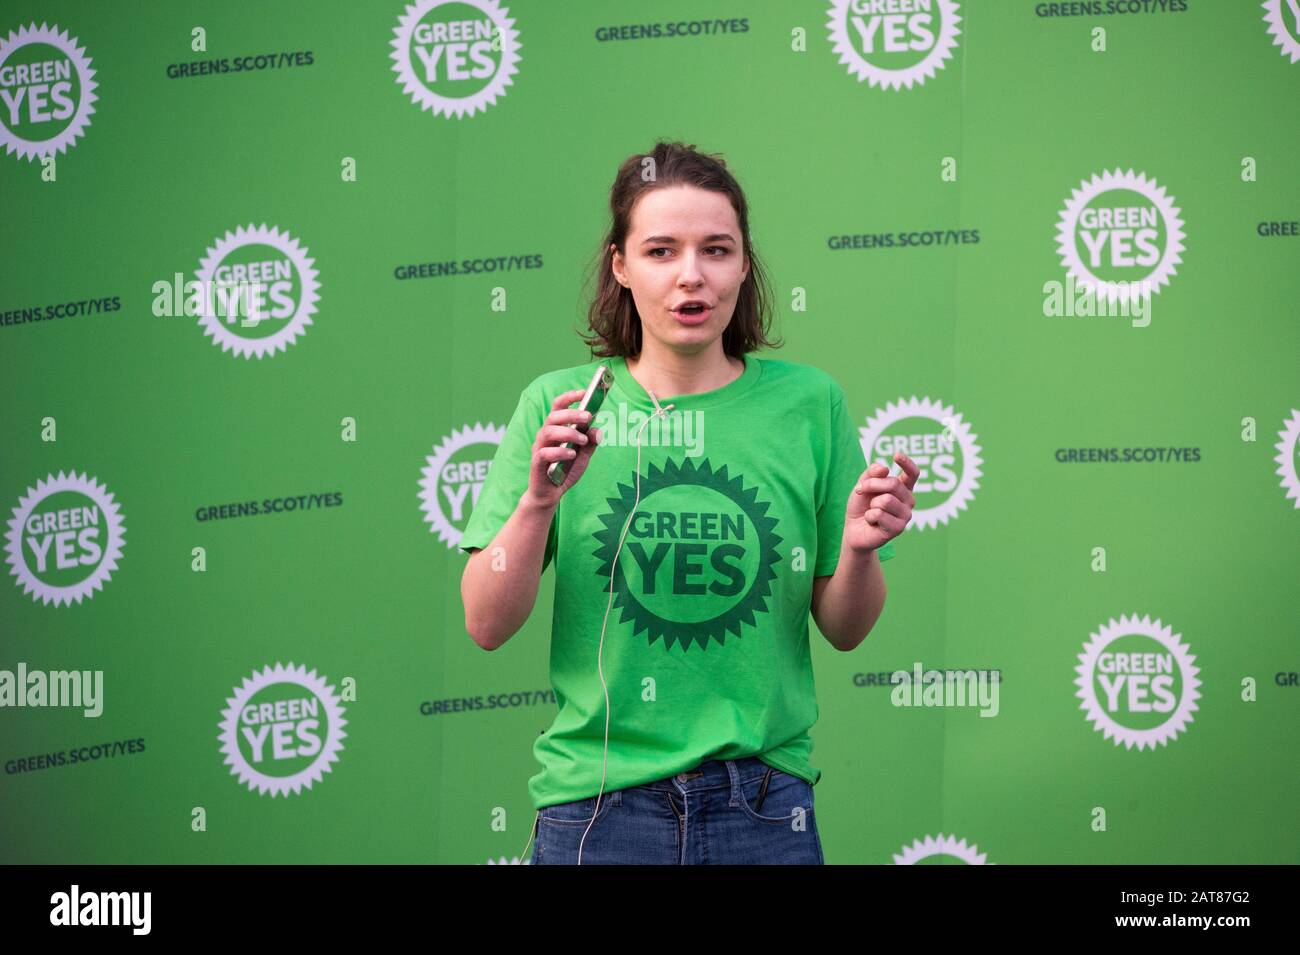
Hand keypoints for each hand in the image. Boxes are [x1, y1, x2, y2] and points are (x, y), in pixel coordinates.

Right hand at [522, 388, 601, 510]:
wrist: (552, 494)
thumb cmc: (565, 470)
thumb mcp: (583, 456)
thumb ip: (590, 442)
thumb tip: (597, 429)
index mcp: (556, 429)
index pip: (558, 407)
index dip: (569, 397)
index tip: (584, 392)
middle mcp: (545, 436)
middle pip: (553, 416)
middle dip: (571, 414)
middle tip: (588, 417)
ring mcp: (540, 449)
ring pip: (548, 432)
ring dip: (567, 432)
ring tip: (582, 439)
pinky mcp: (537, 464)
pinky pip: (544, 453)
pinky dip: (559, 451)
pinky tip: (572, 454)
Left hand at [844, 452, 917, 553]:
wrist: (853, 529)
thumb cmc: (861, 506)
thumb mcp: (863, 485)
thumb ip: (872, 473)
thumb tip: (885, 469)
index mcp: (903, 488)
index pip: (912, 473)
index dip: (907, 463)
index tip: (896, 455)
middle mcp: (908, 500)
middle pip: (893, 484)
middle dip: (871, 485)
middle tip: (860, 491)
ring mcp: (906, 515)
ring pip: (886, 500)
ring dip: (871, 504)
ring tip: (871, 511)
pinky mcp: (899, 528)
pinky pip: (880, 514)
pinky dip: (869, 516)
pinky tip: (872, 522)